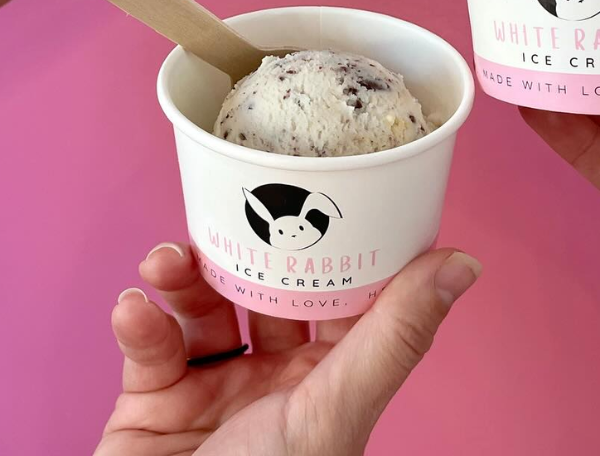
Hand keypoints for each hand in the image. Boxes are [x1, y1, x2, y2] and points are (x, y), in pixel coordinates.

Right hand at [95, 242, 480, 455]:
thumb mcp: (332, 410)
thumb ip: (394, 336)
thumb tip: (463, 264)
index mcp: (329, 384)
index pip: (345, 298)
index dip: (341, 246)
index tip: (336, 188)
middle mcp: (275, 382)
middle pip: (266, 290)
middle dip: (247, 250)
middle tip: (237, 208)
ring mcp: (214, 389)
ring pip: (204, 305)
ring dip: (183, 273)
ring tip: (168, 260)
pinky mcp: (154, 400)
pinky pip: (150, 341)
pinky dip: (140, 320)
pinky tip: (136, 310)